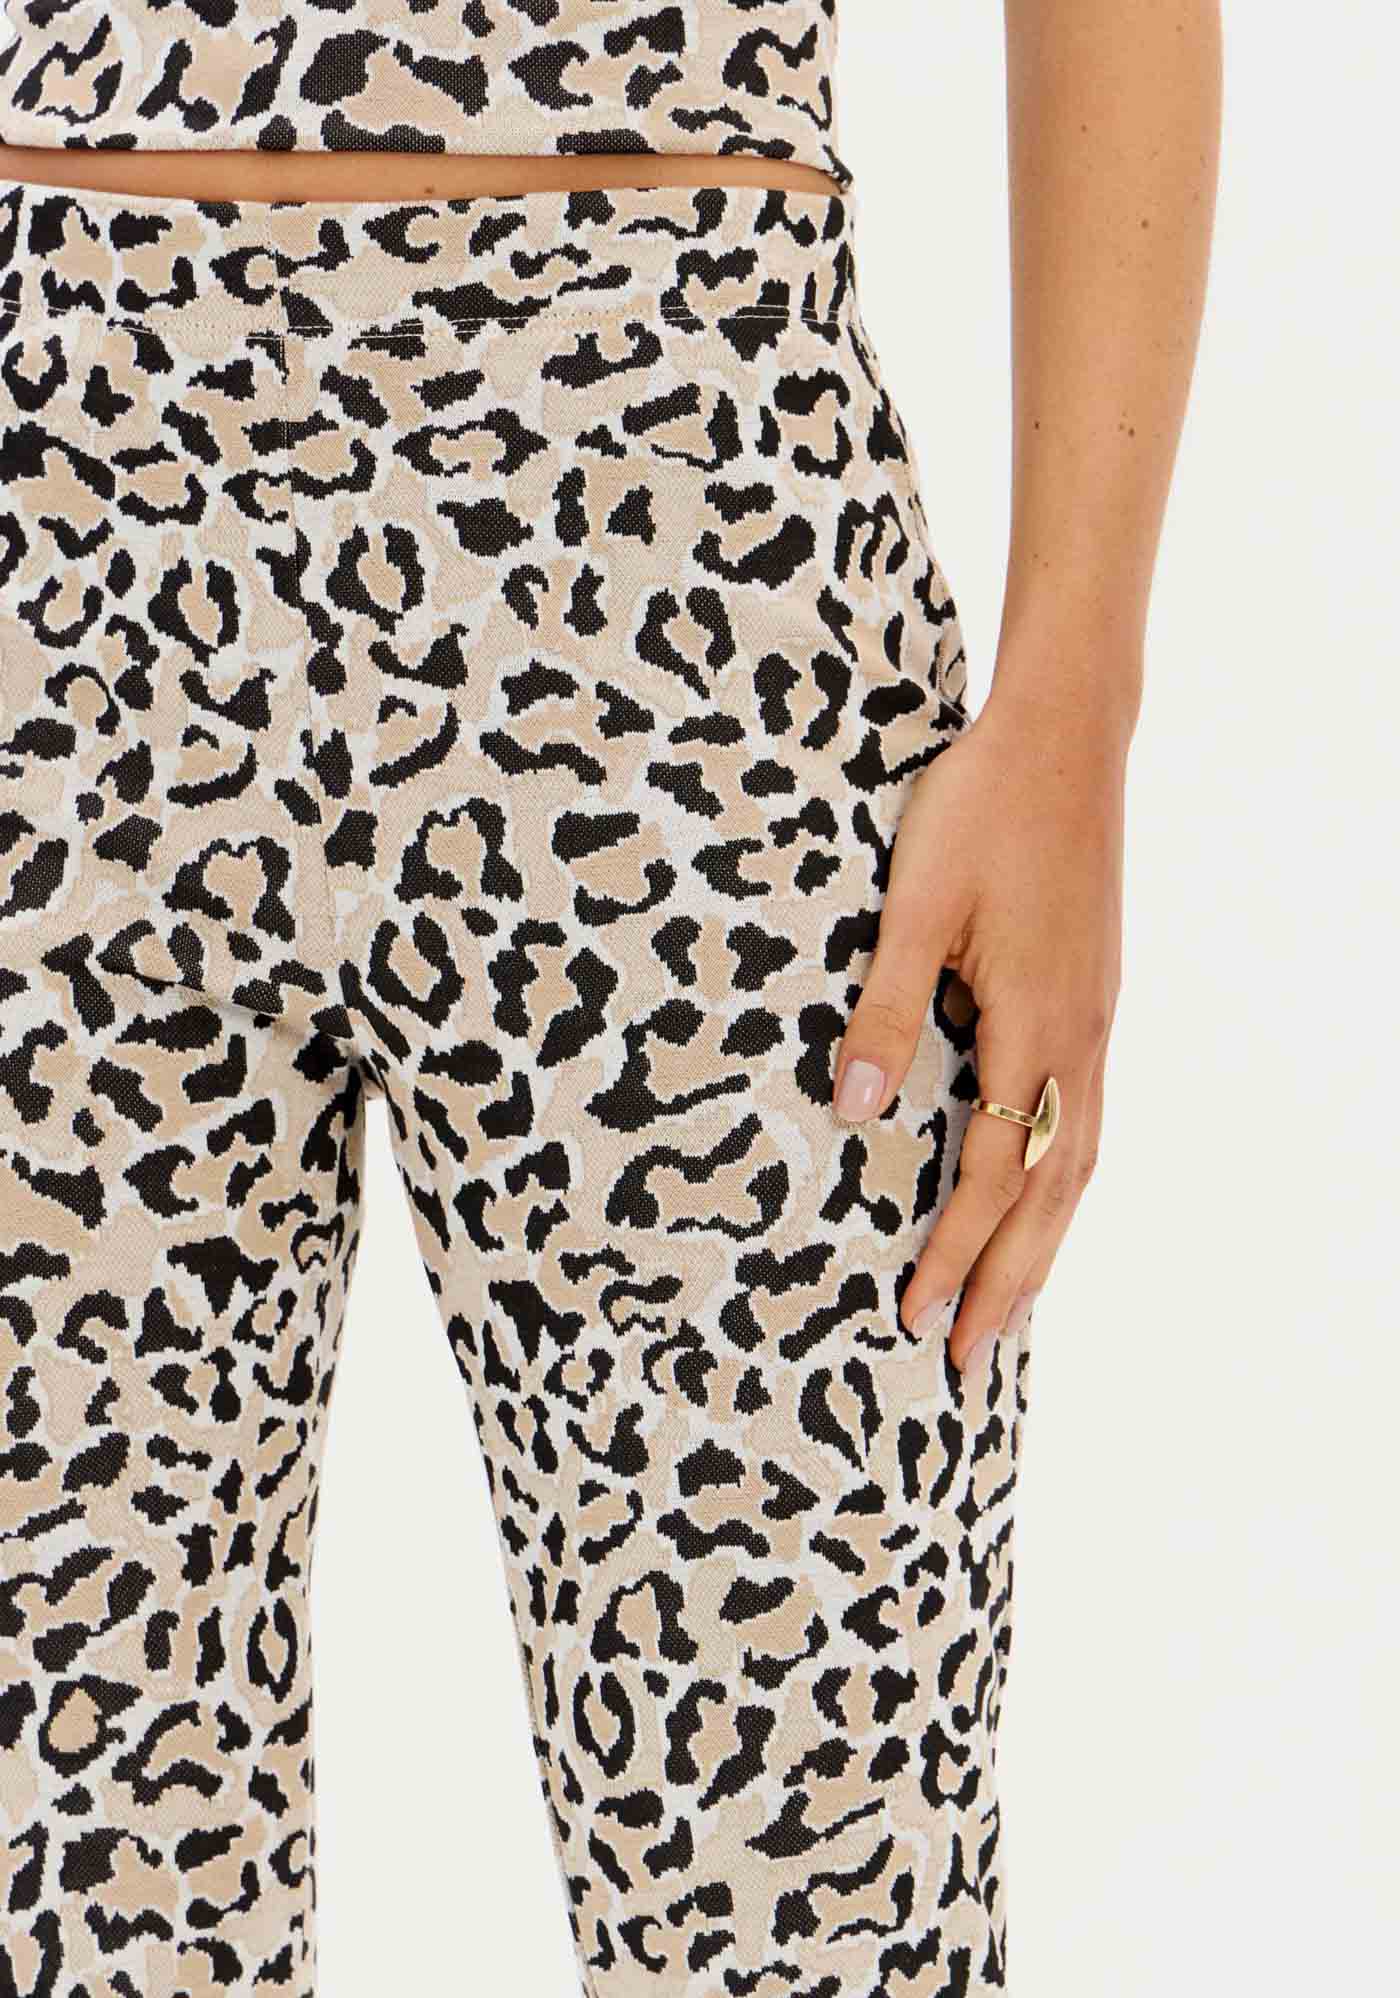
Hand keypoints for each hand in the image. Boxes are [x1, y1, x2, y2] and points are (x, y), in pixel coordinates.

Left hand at [831, 683, 1126, 1374]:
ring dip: (1043, 1242)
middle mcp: (1077, 1037)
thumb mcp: (915, 906)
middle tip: (974, 1362)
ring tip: (1013, 1308)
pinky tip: (1043, 1192)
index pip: (994, 1172)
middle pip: (1051, 1191)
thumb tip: (855, 1111)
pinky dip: (1063, 1179)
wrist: (1063, 735)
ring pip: (1078, 1160)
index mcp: (1035, 1025)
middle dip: (1010, 1281)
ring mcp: (1093, 1019)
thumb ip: (885, 1010)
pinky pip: (1082, 1116)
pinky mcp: (1091, 997)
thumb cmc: (980, 809)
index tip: (918, 1320)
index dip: (956, 1253)